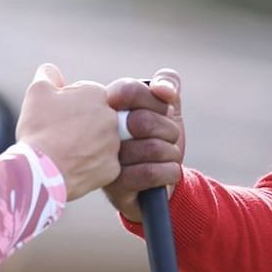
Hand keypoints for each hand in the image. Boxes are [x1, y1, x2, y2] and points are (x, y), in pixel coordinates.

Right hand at [17, 63, 120, 197]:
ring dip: (89, 145)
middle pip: (98, 118)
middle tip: (61, 135)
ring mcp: (115, 145)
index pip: (87, 96)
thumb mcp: (37, 92)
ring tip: (65, 153)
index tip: (57, 117)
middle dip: (83, 124)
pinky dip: (90, 166)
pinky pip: (103, 165)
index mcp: (97, 94)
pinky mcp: (113, 169)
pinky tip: (73, 167)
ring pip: (102, 142)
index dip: (69, 105)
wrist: (40, 171)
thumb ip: (48, 75)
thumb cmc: (39, 128)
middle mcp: (112, 118)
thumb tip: (52, 71)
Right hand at [103, 68, 184, 223]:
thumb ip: (167, 83)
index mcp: (107, 107)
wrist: (160, 183)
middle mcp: (99, 133)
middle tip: (167, 138)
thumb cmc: (159, 140)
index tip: (164, 111)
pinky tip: (166, 173)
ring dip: (171, 154)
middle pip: (142, 121)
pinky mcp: (114, 188)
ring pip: (152, 148)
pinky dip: (170, 171)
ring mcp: (104, 161)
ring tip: (166, 157)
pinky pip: (150, 173)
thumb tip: (163, 90)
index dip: (156, 102)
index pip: (129, 90)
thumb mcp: (166, 107)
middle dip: (169, 130)